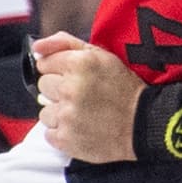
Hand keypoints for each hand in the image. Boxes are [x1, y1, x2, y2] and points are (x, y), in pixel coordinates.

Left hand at [32, 31, 144, 162]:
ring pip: (44, 112)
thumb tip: (36, 47)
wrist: (145, 125)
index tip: (77, 78)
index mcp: (79, 64)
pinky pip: (50, 133)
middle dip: (60, 91)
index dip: (60, 70)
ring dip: (61, 114)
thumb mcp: (102, 56)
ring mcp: (67, 116)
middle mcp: (70, 88)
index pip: (44, 63)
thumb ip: (65, 43)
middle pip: (43, 86)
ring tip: (84, 115)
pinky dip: (64, 133)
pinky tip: (82, 129)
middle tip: (84, 97)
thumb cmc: (124, 90)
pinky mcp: (66, 139)